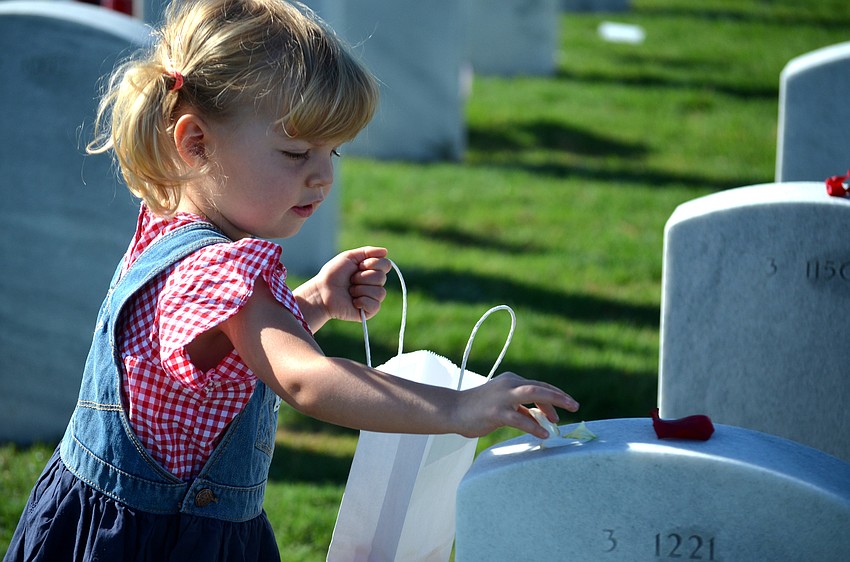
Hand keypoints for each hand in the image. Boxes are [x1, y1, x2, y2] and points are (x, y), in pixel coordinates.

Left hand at [312, 246, 390, 323]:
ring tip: (350, 291)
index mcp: (371, 270)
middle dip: (363, 277)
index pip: (386, 265)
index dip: (373, 264)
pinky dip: (363, 302)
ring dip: (361, 290)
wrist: (322, 291)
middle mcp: (374, 284)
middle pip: (382, 278)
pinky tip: (353, 302)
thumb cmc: (333, 274)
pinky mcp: (369, 311)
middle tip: (351, 280)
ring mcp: (372, 298)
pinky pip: (375, 305)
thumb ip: (368, 252)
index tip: (358, 266)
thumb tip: (385, 251)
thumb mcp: (349, 257)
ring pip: (380, 292)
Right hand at [453, 372, 578, 438]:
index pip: (538, 385)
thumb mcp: (502, 404)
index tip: (565, 409)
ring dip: (552, 404)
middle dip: (560, 397)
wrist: (452, 410)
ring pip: (533, 394)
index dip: (554, 396)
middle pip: (540, 387)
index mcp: (511, 380)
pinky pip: (519, 418)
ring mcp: (502, 397)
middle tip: (575, 406)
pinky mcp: (495, 412)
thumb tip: (538, 418)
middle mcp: (508, 384)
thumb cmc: (477, 408)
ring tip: (561, 419)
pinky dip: (533, 426)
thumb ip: (519, 408)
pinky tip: (542, 434)